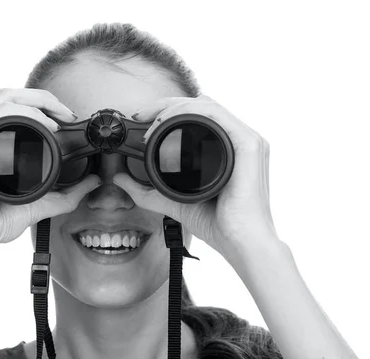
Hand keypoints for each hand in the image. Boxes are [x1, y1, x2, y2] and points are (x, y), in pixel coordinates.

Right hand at [0, 89, 100, 257]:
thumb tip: (94, 182)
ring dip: (36, 100)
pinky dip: (24, 113)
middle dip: (43, 98)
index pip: (14, 107)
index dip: (42, 105)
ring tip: (59, 117)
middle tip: (68, 114)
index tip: (67, 118)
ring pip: (3, 97)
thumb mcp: (39, 203)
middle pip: (9, 95)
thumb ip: (67, 195)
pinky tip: (45, 126)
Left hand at [113, 95, 278, 268]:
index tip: (141, 119)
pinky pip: (217, 115)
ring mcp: (247, 140)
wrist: (241, 243)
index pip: (197, 115)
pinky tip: (168, 123)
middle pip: (200, 105)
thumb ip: (148, 193)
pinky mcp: (249, 145)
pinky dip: (189, 112)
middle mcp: (239, 140)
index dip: (167, 111)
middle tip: (141, 115)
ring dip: (175, 107)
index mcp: (228, 148)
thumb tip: (120, 180)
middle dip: (166, 104)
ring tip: (152, 122)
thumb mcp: (174, 203)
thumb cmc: (220, 225)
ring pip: (207, 105)